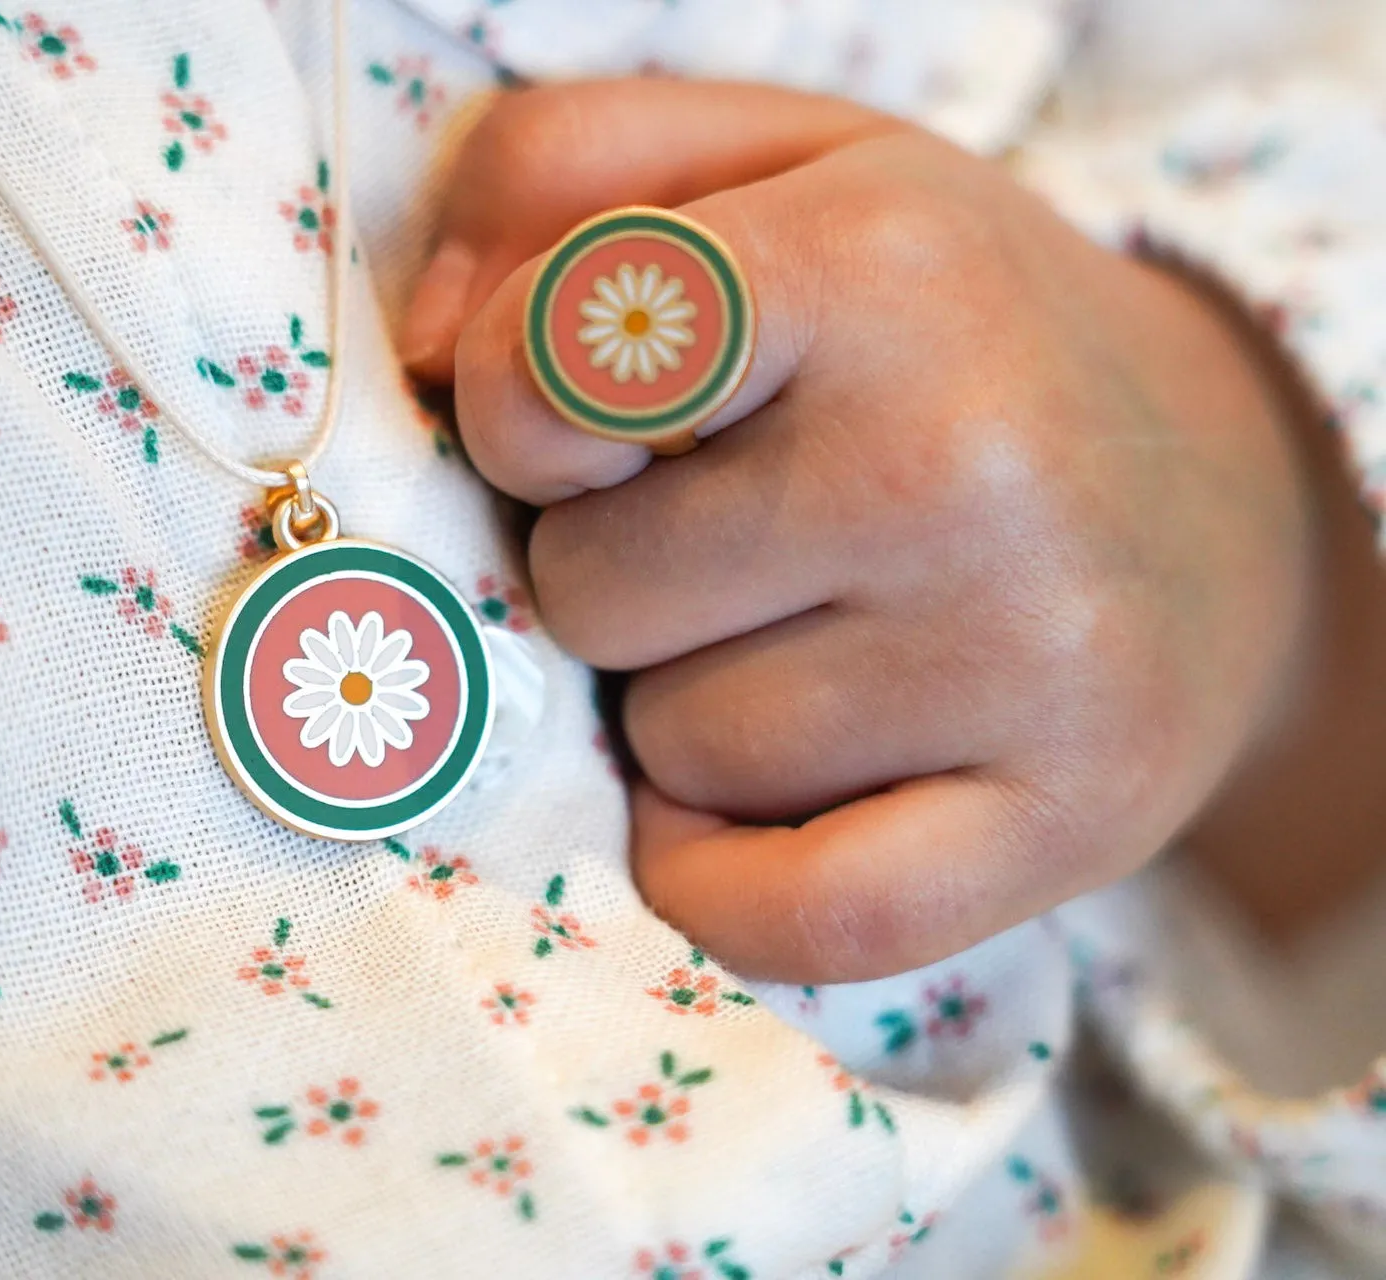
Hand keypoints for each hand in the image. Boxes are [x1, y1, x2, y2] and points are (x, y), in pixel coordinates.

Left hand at [404, 80, 1332, 980]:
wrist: (1216, 490)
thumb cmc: (939, 324)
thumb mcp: (767, 168)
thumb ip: (555, 182)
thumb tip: (415, 356)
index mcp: (871, 266)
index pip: (556, 368)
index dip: (515, 413)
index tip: (583, 424)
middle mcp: (961, 460)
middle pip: (590, 593)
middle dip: (615, 574)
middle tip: (734, 534)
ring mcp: (1028, 656)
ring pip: (673, 755)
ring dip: (685, 712)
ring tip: (803, 634)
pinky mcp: (1070, 821)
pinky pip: (786, 918)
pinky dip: (719, 879)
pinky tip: (744, 804)